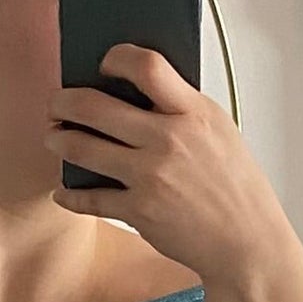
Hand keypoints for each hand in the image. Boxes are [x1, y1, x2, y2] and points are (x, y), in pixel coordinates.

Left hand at [46, 41, 298, 296]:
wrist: (247, 242)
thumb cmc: (236, 188)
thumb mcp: (219, 133)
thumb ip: (182, 110)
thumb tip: (137, 91)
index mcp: (194, 114)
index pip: (147, 66)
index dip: (116, 59)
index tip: (104, 65)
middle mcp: (169, 140)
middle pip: (95, 106)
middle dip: (63, 102)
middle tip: (56, 104)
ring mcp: (151, 176)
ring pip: (82, 147)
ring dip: (59, 139)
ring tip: (54, 137)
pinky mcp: (139, 211)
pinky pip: (88, 197)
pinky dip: (70, 194)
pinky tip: (65, 190)